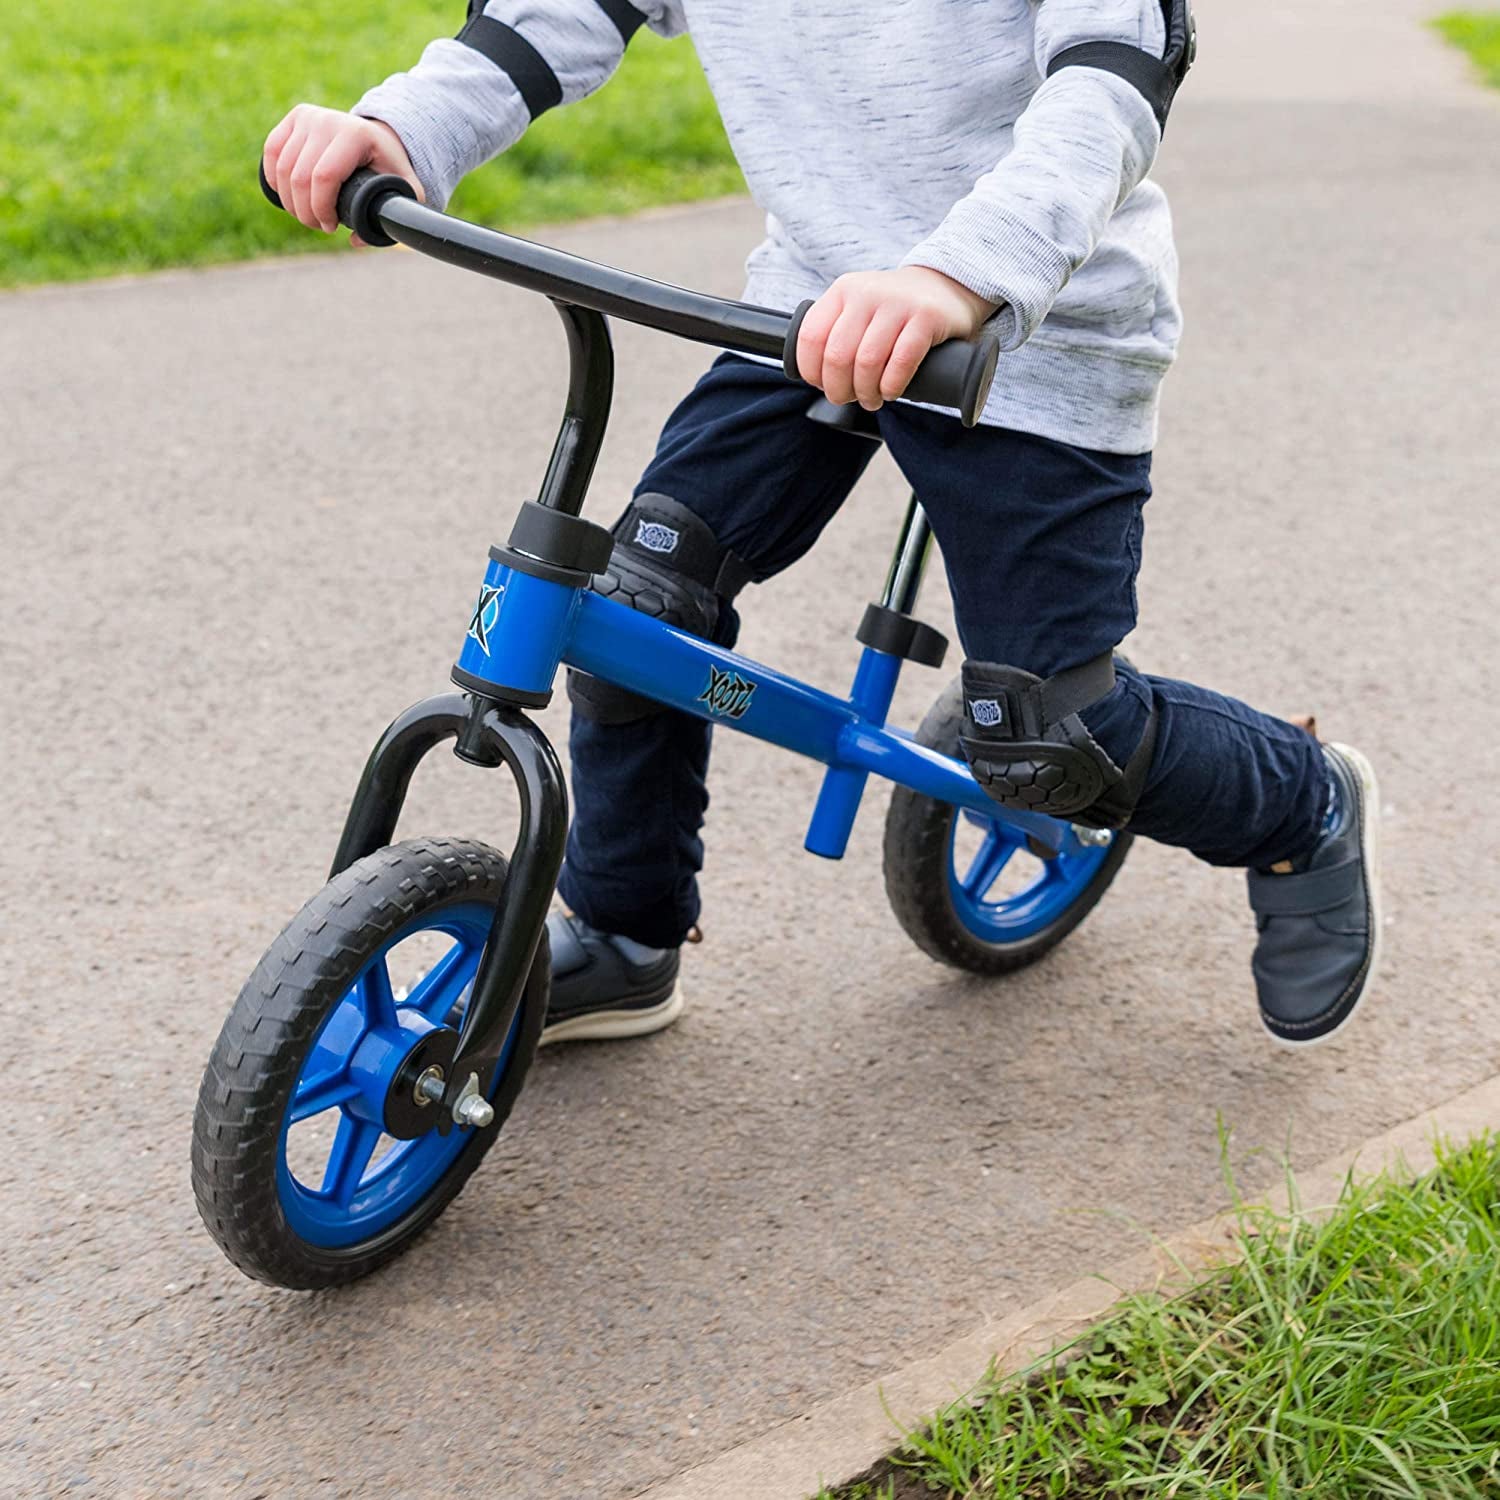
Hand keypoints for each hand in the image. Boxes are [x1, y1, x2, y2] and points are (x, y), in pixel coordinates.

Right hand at [263, 105, 423, 241]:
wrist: (378, 136)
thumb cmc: (389, 168)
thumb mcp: (403, 191)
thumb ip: (392, 217)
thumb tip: (354, 240)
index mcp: (355, 136)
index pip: (325, 177)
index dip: (321, 209)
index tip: (331, 227)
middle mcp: (328, 121)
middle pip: (300, 177)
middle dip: (306, 211)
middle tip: (319, 225)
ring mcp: (308, 117)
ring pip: (283, 169)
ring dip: (290, 201)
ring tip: (307, 214)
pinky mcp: (295, 118)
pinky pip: (272, 152)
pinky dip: (276, 180)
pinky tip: (288, 197)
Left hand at [795, 267, 997, 410]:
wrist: (948, 286)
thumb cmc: (896, 311)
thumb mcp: (859, 307)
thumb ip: (836, 331)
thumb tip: (817, 378)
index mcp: (843, 291)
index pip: (810, 337)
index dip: (812, 372)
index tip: (823, 386)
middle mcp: (866, 293)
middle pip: (837, 355)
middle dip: (839, 389)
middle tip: (850, 399)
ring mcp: (897, 303)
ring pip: (867, 362)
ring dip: (867, 392)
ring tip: (873, 399)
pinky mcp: (926, 317)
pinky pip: (900, 362)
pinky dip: (892, 386)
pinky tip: (891, 391)